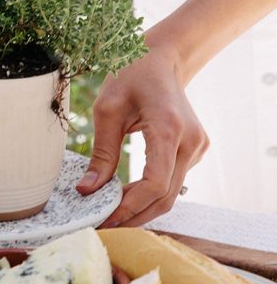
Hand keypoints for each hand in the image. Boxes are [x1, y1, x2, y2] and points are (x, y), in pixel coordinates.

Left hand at [75, 45, 208, 225]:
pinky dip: (152, 194)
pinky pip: (174, 182)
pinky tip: (127, 197)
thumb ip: (101, 153)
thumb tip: (86, 192)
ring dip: (143, 208)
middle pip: (165, 196)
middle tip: (103, 226)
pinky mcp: (195, 150)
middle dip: (134, 216)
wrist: (162, 57)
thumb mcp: (107, 109)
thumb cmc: (132, 75)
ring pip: (172, 193)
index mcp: (169, 128)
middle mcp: (190, 141)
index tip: (104, 218)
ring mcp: (197, 147)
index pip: (155, 183)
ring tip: (111, 215)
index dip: (129, 207)